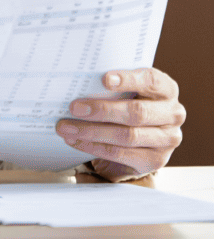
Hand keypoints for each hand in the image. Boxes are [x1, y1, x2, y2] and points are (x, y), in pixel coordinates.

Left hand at [56, 67, 184, 180]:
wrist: (137, 138)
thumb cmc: (126, 103)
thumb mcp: (125, 91)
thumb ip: (112, 86)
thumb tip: (79, 81)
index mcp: (166, 90)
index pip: (151, 81)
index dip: (129, 79)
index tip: (104, 79)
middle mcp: (172, 114)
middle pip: (137, 113)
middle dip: (102, 110)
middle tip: (74, 107)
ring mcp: (167, 139)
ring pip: (128, 136)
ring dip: (92, 131)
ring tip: (66, 127)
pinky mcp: (155, 160)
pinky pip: (121, 153)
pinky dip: (94, 146)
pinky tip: (76, 141)